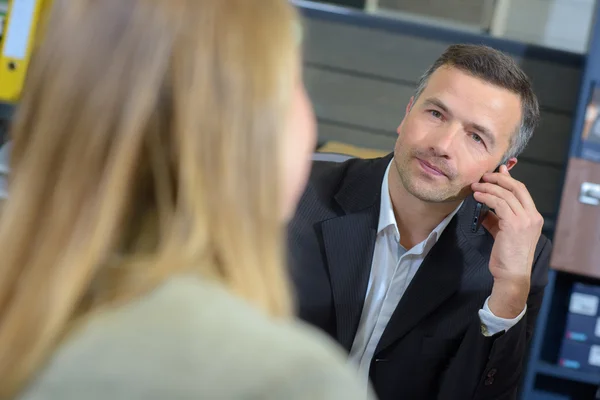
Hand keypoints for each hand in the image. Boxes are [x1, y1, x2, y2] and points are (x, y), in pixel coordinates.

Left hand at [471, 165, 543, 318]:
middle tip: (483, 176)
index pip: (522, 191)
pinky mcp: (514, 224)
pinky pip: (498, 203)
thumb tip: (485, 209)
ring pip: (505, 194)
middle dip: (498, 179)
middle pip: (516, 188)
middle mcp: (533, 216)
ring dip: (488, 188)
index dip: (508, 179)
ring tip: (475, 187)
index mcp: (534, 217)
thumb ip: (497, 219)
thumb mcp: (503, 233)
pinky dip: (486, 197)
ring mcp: (525, 220)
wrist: (511, 275)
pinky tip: (477, 197)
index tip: (497, 171)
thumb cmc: (507, 257)